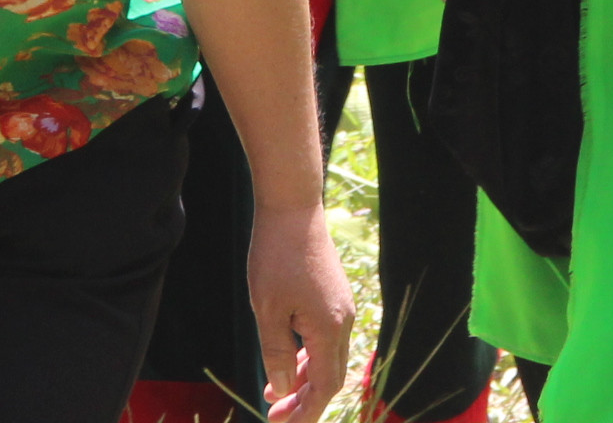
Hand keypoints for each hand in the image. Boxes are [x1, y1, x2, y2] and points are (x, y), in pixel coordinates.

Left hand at [248, 198, 357, 421]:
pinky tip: (288, 361)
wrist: (292, 209)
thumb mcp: (268, 311)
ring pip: (329, 358)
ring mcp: (342, 308)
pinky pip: (326, 339)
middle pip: (331, 377)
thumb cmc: (276, 257)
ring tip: (276, 393)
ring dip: (305, 380)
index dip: (305, 412)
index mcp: (330, 330)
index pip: (324, 387)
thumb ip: (276, 354)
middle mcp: (344, 322)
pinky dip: (309, 357)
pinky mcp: (334, 297)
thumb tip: (282, 391)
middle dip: (306, 401)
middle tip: (275, 414)